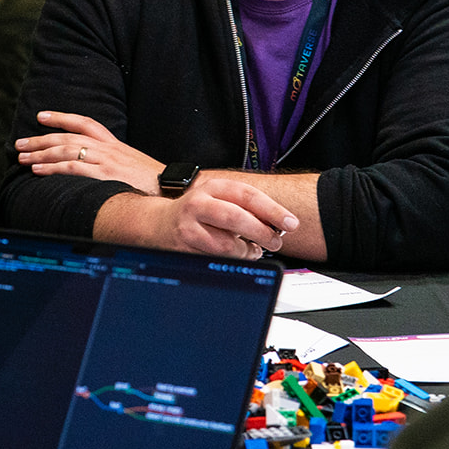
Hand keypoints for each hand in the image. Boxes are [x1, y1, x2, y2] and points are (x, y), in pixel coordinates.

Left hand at [15, 110, 162, 194]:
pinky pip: (72, 168)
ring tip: (22, 157)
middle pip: (67, 137)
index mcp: (115, 144)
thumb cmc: (155, 183)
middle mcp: (108, 148)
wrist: (174, 188)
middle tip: (20, 143)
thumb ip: (114, 163)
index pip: (84, 123)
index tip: (41, 116)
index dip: (61, 117)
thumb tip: (96, 168)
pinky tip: (37, 170)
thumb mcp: (133, 166)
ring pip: (65, 150)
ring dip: (40, 154)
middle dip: (40, 139)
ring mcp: (106, 160)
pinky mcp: (104, 175)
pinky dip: (52, 168)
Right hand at [98, 177, 298, 258]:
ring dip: (246, 251)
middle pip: (236, 218)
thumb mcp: (220, 199)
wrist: (158, 224)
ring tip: (251, 250)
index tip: (291, 223)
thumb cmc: (197, 212)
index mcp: (212, 187)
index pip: (247, 195)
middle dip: (261, 233)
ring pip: (227, 245)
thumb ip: (247, 207)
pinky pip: (215, 260)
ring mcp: (188, 227)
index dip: (272, 210)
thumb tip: (279, 224)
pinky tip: (234, 256)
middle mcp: (198, 204)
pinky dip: (231, 262)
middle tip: (275, 241)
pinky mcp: (183, 248)